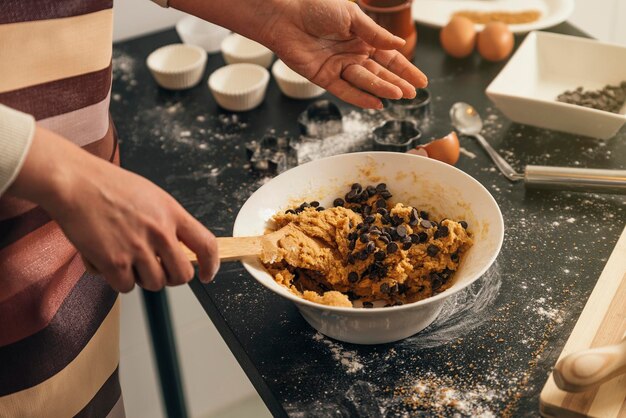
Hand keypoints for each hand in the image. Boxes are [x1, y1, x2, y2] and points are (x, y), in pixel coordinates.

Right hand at [9, 127, 218, 291]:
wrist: (75, 183)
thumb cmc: (108, 186)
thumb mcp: (151, 196)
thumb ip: (168, 220)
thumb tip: (179, 245)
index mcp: (172, 213)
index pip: (206, 245)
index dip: (211, 264)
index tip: (207, 274)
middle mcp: (160, 232)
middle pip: (182, 275)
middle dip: (170, 277)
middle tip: (156, 268)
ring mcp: (138, 248)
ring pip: (154, 284)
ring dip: (141, 277)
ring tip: (126, 257)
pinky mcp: (115, 262)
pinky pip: (125, 286)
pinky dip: (116, 279)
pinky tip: (106, 258)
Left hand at [263, 0, 427, 108]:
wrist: (286, 16)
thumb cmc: (316, 8)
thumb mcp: (352, 17)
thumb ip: (375, 33)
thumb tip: (399, 44)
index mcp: (363, 39)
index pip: (390, 58)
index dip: (406, 70)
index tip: (421, 81)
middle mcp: (353, 55)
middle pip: (380, 73)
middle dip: (398, 83)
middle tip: (413, 93)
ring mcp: (339, 67)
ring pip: (365, 82)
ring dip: (382, 88)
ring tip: (399, 95)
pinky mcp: (324, 77)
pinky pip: (345, 90)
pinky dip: (360, 98)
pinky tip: (376, 104)